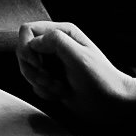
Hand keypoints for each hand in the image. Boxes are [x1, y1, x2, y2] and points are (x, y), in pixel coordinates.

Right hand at [16, 21, 135, 121]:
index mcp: (62, 33)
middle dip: (33, 69)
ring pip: (27, 69)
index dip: (27, 47)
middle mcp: (55, 45)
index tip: (38, 64)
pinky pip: (34, 84)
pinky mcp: (52, 80)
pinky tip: (61, 94)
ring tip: (59, 88)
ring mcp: (52, 63)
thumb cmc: (101, 79)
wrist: (112, 104)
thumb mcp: (79, 56)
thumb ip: (55, 41)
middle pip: (23, 51)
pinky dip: (44, 92)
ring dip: (40, 82)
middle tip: (50, 79)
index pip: (28, 30)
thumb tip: (33, 43)